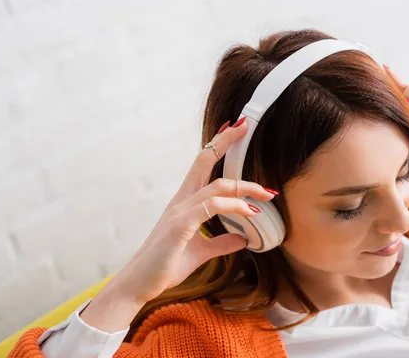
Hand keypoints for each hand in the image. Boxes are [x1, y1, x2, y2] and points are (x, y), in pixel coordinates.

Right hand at [80, 118, 276, 330]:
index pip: (202, 166)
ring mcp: (180, 211)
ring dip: (245, 187)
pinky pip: (212, 207)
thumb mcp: (201, 252)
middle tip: (245, 124)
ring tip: (267, 194)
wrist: (140, 284)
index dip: (218, 146)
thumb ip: (221, 242)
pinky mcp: (180, 225)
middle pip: (204, 160)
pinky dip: (234, 207)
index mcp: (185, 202)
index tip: (234, 130)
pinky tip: (251, 214)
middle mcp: (182, 200)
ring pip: (217, 186)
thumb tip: (243, 238)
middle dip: (225, 141)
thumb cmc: (164, 265)